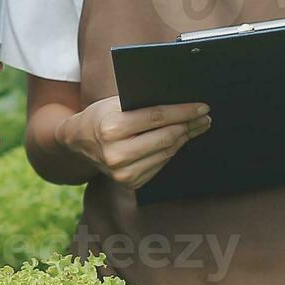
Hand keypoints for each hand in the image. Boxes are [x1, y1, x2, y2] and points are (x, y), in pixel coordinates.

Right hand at [64, 97, 211, 189]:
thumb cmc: (101, 115)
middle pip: (166, 137)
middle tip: (205, 117)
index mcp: (111, 128)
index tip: (202, 107)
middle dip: (189, 125)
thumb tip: (182, 101)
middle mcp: (116, 154)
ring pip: (166, 152)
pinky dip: (172, 150)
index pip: (157, 118)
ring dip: (185, 138)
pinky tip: (180, 140)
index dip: (183, 112)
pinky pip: (160, 164)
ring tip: (197, 127)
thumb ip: (143, 102)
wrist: (79, 141)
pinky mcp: (130, 183)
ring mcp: (123, 173)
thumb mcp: (116, 102)